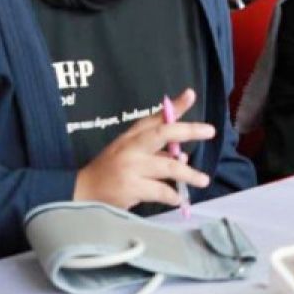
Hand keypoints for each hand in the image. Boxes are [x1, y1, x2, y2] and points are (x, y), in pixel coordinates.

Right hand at [73, 88, 213, 209]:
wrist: (82, 193)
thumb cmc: (110, 171)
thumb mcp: (128, 153)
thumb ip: (156, 151)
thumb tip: (184, 155)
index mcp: (131, 137)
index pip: (155, 118)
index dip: (174, 107)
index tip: (190, 94)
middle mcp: (131, 148)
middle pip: (162, 133)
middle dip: (188, 131)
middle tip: (210, 131)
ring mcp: (131, 168)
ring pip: (168, 166)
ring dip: (189, 174)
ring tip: (203, 180)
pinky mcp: (131, 188)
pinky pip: (160, 191)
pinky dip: (172, 195)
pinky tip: (178, 199)